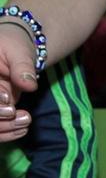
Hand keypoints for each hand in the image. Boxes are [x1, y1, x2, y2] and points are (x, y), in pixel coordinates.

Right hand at [0, 24, 38, 141]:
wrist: (16, 51)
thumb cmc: (15, 46)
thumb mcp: (19, 52)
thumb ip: (22, 68)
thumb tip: (29, 85)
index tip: (8, 98)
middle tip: (22, 115)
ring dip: (5, 127)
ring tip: (26, 120)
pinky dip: (7, 132)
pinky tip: (23, 129)